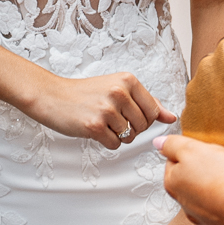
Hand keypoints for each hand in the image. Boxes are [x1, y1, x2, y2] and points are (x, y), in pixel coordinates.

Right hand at [22, 72, 172, 149]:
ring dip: (117, 135)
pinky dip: (105, 141)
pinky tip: (93, 128)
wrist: (51, 96)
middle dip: (130, 128)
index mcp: (128, 80)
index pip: (154, 111)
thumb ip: (146, 102)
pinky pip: (114, 144)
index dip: (143, 119)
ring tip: (101, 121)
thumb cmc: (85, 93)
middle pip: (143, 126)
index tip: (127, 113)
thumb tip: (171, 117)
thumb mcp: (117, 89)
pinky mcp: (94, 126)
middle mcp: (119, 92)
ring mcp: (107, 109)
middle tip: (110, 118)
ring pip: (130, 137)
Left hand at [157, 134, 223, 224]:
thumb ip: (173, 145)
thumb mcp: (192, 149)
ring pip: (206, 196)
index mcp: (173, 184)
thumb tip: (158, 143)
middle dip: (202, 170)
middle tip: (219, 162)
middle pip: (190, 180)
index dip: (189, 152)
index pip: (173, 162)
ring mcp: (203, 218)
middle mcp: (184, 204)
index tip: (203, 150)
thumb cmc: (222, 178)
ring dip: (215, 187)